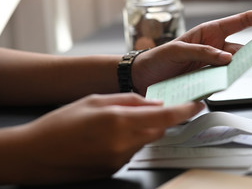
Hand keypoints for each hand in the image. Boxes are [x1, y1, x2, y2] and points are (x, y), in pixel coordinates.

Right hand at [5, 93, 202, 183]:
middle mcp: (124, 143)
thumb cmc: (60, 124)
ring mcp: (120, 159)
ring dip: (140, 131)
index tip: (198, 105)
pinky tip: (105, 139)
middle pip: (159, 130)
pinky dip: (128, 142)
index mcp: (120, 121)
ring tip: (111, 125)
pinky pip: (132, 152)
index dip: (186, 111)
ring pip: (145, 141)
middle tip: (143, 110)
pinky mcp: (115, 169)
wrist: (35, 154)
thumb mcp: (95, 100)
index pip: (166, 117)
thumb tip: (154, 102)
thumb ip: (129, 100)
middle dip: (158, 119)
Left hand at [132, 10, 251, 94]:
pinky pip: (223, 83)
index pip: (240, 22)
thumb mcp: (177, 51)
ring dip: (235, 70)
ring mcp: (213, 66)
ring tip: (225, 72)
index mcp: (209, 33)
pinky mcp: (209, 82)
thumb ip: (202, 52)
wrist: (143, 80)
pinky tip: (212, 84)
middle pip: (243, 47)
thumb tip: (227, 58)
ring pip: (234, 68)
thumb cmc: (157, 58)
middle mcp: (214, 49)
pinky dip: (222, 84)